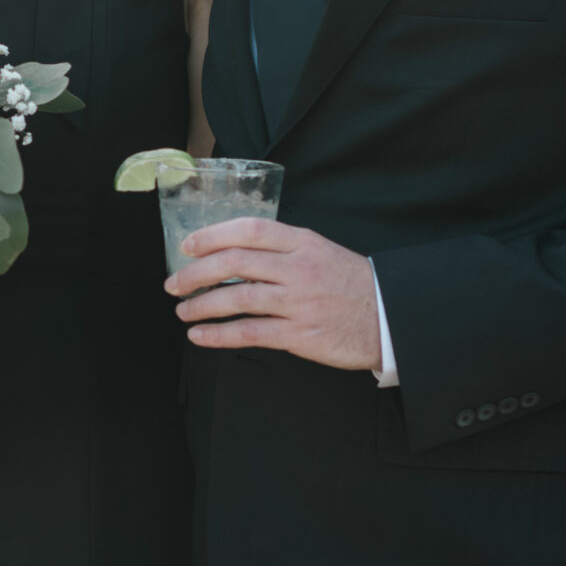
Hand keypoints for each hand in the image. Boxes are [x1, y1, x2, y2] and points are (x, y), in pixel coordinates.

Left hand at [166, 218, 380, 370]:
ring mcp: (299, 302)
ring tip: (183, 311)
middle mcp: (298, 269)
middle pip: (235, 263)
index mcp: (303, 243)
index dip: (212, 235)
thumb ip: (283, 248)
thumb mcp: (321, 251)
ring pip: (238, 297)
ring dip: (202, 305)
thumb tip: (234, 252)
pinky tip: (200, 336)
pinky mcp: (300, 335)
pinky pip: (250, 332)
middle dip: (196, 273)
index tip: (187, 246)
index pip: (249, 230)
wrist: (390, 318)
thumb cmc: (351, 284)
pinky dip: (219, 334)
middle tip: (175, 283)